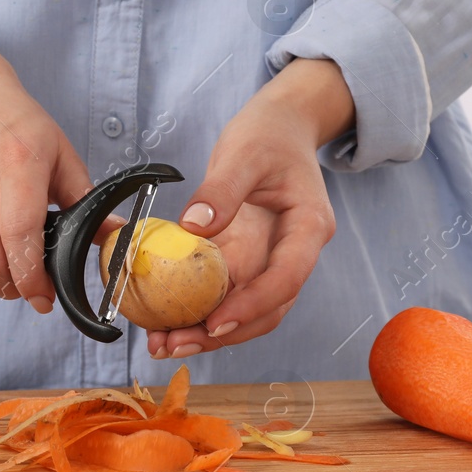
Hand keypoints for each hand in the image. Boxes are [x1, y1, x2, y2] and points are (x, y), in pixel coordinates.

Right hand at [0, 17, 91, 310]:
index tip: (44, 298)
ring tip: (2, 283)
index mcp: (18, 164)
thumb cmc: (18, 125)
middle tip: (26, 290)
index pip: (19, 237)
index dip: (31, 278)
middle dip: (11, 288)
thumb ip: (84, 198)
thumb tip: (114, 234)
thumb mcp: (60, 152)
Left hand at [147, 58, 353, 356]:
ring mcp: (271, 259)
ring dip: (206, 332)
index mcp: (308, 227)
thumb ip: (221, 188)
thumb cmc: (270, 134)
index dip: (251, 305)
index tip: (214, 323)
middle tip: (174, 345)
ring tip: (163, 343)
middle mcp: (294, 252)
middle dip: (221, 333)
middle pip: (266, 308)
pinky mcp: (247, 258)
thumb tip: (193, 228)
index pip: (286, 277)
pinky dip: (198, 310)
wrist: (282, 126)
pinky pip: (225, 292)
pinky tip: (164, 321)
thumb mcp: (244, 152)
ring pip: (245, 309)